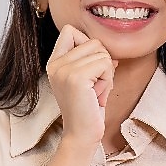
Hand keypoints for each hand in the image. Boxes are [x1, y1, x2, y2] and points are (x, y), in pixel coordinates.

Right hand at [45, 25, 116, 146]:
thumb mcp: (88, 79)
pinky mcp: (76, 77)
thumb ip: (92, 59)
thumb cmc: (88, 108)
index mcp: (54, 62)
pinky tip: (98, 95)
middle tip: (95, 85)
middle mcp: (55, 64)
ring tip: (96, 92)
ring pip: (102, 52)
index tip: (91, 67)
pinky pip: (105, 64)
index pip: (70, 30)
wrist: (82, 134)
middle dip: (102, 62)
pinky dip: (108, 79)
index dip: (88, 44)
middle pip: (92, 41)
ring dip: (107, 73)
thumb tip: (111, 49)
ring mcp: (64, 70)